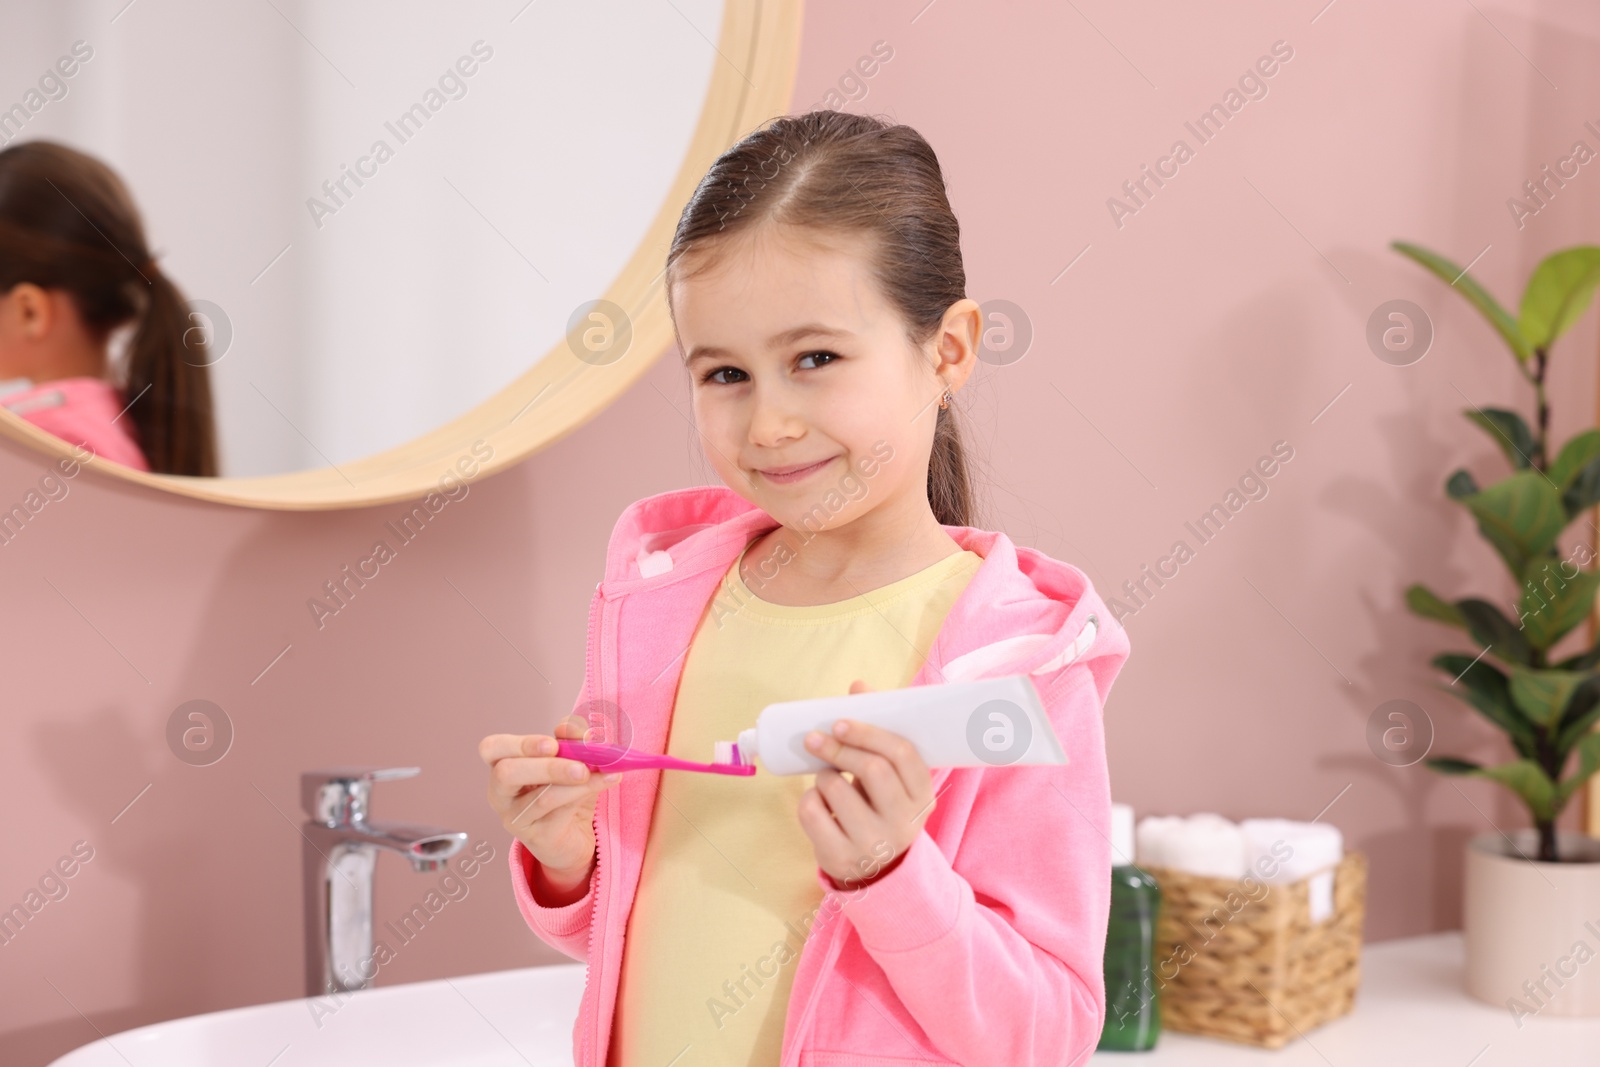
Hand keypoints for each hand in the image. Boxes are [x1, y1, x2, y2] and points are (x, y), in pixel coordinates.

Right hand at [479, 715, 621, 898]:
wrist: (574, 837)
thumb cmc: (565, 794)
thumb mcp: (570, 761)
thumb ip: (572, 742)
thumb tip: (579, 731)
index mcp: (502, 766)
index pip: (491, 749)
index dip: (519, 743)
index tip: (552, 743)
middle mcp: (501, 794)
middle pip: (507, 774)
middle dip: (547, 766)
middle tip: (579, 765)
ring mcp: (515, 818)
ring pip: (540, 798)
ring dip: (574, 783)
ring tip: (601, 772)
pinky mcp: (536, 837)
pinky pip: (559, 813)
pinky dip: (585, 793)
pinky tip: (607, 781)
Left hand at [797, 680, 937, 889]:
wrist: (878, 869)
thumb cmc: (882, 807)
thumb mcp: (892, 777)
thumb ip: (878, 732)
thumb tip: (859, 686)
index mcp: (922, 795)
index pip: (902, 753)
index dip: (868, 732)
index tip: (839, 722)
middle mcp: (904, 821)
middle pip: (872, 768)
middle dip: (838, 748)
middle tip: (815, 738)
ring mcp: (874, 844)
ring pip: (836, 788)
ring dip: (823, 775)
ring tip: (828, 780)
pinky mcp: (842, 858)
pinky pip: (812, 813)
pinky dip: (808, 799)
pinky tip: (819, 804)